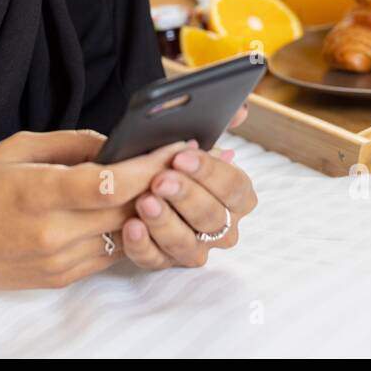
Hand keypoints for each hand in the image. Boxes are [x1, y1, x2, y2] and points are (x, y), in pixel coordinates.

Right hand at [0, 129, 191, 296]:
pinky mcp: (59, 278)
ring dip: (150, 210)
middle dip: (162, 184)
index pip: (111, 181)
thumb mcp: (15, 147)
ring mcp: (57, 261)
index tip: (176, 146)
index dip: (150, 164)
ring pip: (125, 234)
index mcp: (37, 192)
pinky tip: (136, 210)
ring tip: (170, 184)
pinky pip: (108, 253)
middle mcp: (51, 232)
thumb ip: (71, 143)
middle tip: (189, 162)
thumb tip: (116, 143)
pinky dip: (125, 230)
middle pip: (128, 210)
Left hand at [121, 102, 256, 269]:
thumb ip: (218, 125)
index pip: (235, 187)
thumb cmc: (172, 160)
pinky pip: (155, 261)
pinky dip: (143, 245)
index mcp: (236, 196)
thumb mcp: (191, 141)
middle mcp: (222, 227)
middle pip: (213, 217)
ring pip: (187, 244)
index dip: (210, 172)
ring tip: (144, 202)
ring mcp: (194, 247)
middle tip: (161, 180)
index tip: (183, 157)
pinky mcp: (164, 261)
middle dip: (186, 196)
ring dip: (165, 222)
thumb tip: (241, 109)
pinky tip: (130, 227)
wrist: (137, 182)